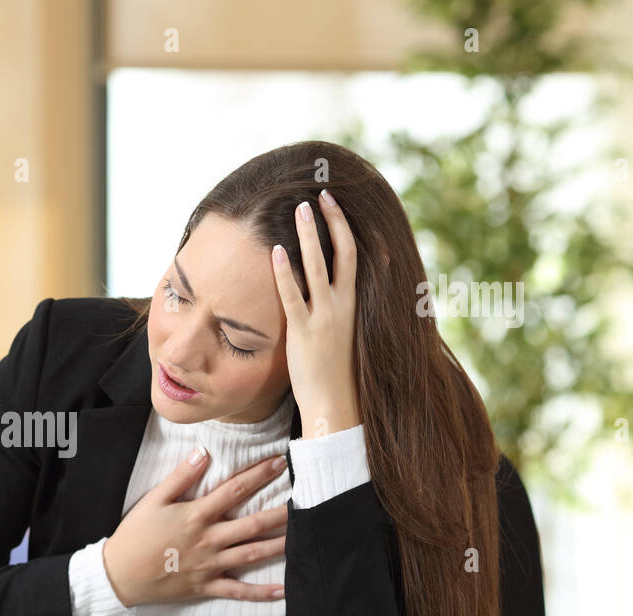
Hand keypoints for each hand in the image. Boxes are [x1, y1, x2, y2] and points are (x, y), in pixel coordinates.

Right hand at [101, 449, 287, 607]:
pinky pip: (239, 591)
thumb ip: (180, 477)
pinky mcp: (206, 586)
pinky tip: (284, 591)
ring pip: (252, 554)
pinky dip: (262, 592)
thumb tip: (204, 452)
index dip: (258, 475)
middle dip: (281, 510)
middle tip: (307, 499)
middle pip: (253, 523)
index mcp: (196, 515)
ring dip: (280, 545)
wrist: (119, 574)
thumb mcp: (153, 500)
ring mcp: (210, 564)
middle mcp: (208, 539)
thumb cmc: (135, 534)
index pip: (234, 490)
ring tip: (305, 536)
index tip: (279, 462)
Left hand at [274, 189, 360, 436]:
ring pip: (318, 266)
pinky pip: (294, 295)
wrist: (336, 403)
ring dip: (309, 235)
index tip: (334, 205)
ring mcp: (324, 316)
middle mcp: (343, 305)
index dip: (346, 228)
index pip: (356, 256)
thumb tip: (329, 295)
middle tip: (320, 195)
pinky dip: (285, 272)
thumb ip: (337, 310)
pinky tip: (277, 251)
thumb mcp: (343, 334)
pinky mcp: (304, 331)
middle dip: (332, 221)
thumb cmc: (338, 372)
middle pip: (342, 252)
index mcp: (353, 304)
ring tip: (299, 208)